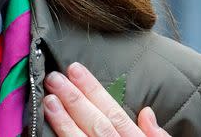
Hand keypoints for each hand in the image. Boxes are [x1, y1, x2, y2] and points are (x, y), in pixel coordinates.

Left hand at [43, 62, 169, 135]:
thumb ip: (155, 135)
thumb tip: (147, 112)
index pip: (114, 114)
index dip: (93, 91)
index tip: (75, 70)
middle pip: (96, 123)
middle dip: (74, 100)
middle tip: (54, 77)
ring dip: (63, 120)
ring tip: (48, 99)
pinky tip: (45, 127)